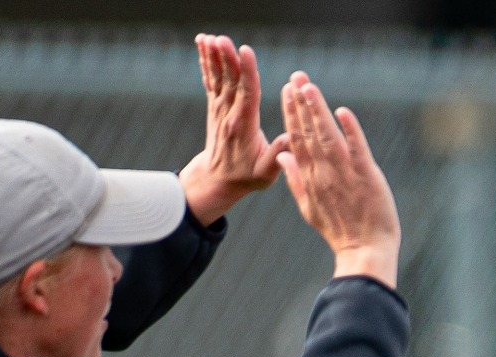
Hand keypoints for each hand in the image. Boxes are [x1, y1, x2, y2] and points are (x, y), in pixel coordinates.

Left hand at [179, 35, 290, 224]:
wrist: (218, 180)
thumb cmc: (246, 177)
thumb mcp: (265, 174)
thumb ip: (277, 157)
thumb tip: (292, 139)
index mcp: (243, 127)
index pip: (247, 95)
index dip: (247, 73)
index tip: (245, 53)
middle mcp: (228, 115)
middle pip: (230, 82)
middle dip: (227, 60)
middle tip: (223, 40)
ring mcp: (219, 108)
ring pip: (217, 78)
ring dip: (213, 56)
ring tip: (209, 37)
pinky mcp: (215, 104)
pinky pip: (210, 79)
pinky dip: (206, 61)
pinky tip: (204, 43)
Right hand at [278, 72, 401, 287]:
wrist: (364, 251)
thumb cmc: (340, 230)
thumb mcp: (309, 207)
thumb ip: (295, 179)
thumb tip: (283, 156)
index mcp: (310, 178)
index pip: (296, 140)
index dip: (291, 115)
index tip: (286, 92)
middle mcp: (324, 172)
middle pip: (309, 133)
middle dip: (301, 104)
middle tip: (295, 77)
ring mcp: (344, 173)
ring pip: (327, 136)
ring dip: (318, 111)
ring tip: (308, 87)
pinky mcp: (366, 175)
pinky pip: (357, 148)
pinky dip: (350, 130)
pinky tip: (342, 112)